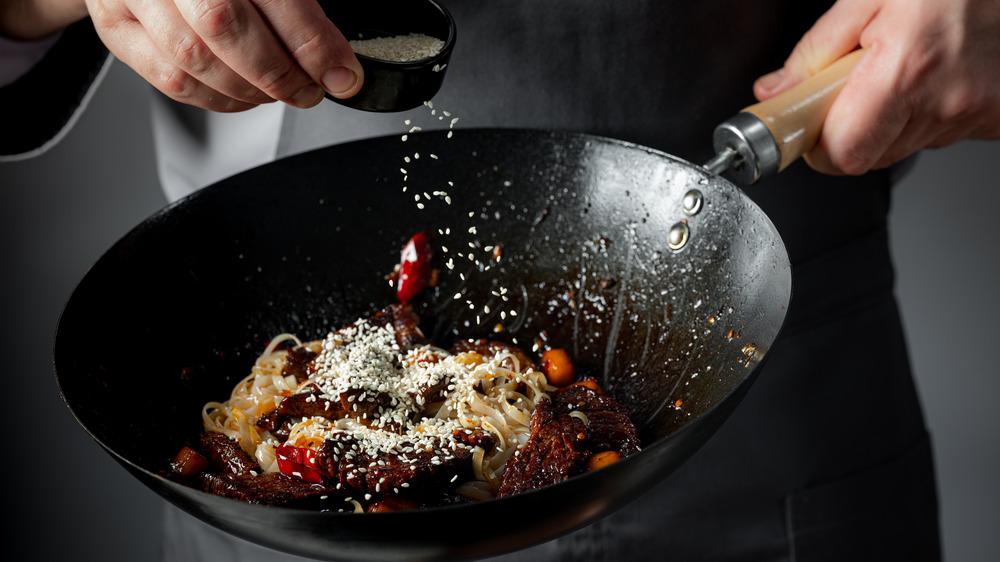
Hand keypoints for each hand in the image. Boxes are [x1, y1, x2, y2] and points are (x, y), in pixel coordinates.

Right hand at [84, 0, 363, 111]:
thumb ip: (295, 5)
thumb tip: (334, 57)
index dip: (312, 42)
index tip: (342, 74)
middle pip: (225, 27)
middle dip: (280, 73)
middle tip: (310, 90)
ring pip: (194, 60)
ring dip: (250, 91)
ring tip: (280, 92)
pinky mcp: (118, 28)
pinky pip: (171, 81)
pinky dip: (218, 99)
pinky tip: (244, 95)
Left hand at [753, 0, 999, 175]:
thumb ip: (816, 49)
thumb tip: (776, 92)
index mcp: (907, 68)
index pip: (841, 153)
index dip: (816, 144)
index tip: (807, 123)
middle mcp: (946, 101)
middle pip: (867, 157)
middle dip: (847, 129)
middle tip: (853, 86)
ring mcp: (975, 116)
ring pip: (901, 148)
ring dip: (887, 120)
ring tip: (903, 68)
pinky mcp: (994, 121)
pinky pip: (938, 136)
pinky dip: (924, 114)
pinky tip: (933, 76)